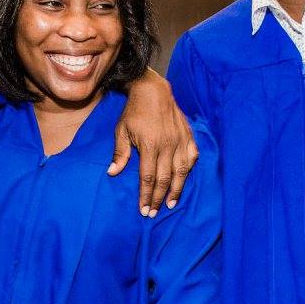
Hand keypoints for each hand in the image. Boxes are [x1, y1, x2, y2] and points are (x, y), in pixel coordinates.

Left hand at [110, 70, 197, 216]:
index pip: (148, 178)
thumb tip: (112, 173)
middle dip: (159, 198)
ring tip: (170, 203)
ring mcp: (180, 141)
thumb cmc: (134, 112)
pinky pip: (192, 157)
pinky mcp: (188, 136)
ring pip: (181, 172)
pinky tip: (184, 179)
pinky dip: (188, 170)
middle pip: (164, 179)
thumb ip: (119, 153)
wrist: (153, 91)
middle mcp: (167, 145)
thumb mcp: (121, 131)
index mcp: (149, 146)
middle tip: (154, 212)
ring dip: (176, 190)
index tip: (144, 210)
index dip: (146, 196)